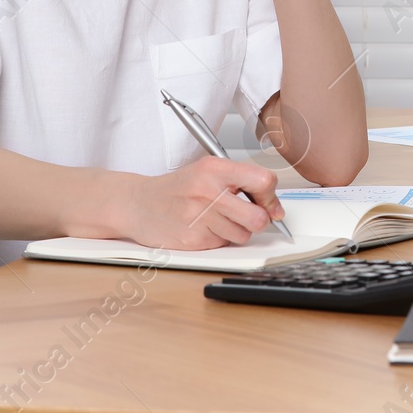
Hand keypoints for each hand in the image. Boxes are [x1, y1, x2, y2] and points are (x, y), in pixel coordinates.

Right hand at [116, 156, 284, 250]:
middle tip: (249, 216)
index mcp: (214, 168)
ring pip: (243, 234)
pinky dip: (218, 239)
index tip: (268, 202)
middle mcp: (207, 191)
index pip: (263, 180)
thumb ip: (242, 182)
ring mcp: (199, 216)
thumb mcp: (207, 172)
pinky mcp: (192, 239)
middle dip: (260, 220)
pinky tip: (203, 228)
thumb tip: (275, 208)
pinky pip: (223, 243)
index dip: (271, 196)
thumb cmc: (177, 189)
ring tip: (217, 219)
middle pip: (258, 217)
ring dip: (237, 231)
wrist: (138, 204)